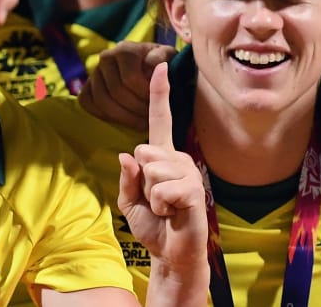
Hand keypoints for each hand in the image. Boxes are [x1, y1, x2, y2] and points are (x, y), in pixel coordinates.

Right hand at [80, 42, 175, 129]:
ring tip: (141, 122)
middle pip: (117, 91)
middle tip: (151, 118)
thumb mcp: (170, 58)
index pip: (131, 78)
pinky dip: (105, 116)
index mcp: (126, 49)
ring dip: (123, 116)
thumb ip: (164, 59)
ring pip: (102, 100)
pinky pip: (88, 103)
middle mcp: (106, 57)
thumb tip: (160, 67)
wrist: (149, 70)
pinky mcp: (87, 86)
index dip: (146, 96)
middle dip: (136, 108)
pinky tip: (124, 120)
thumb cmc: (163, 66)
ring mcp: (94, 72)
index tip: (158, 104)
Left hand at [118, 64, 209, 295]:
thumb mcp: (129, 200)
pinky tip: (172, 214)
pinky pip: (162, 190)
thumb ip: (126, 178)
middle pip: (144, 151)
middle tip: (155, 199)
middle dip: (141, 179)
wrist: (170, 254)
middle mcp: (178, 159)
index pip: (160, 120)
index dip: (160, 94)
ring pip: (152, 171)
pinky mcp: (194, 191)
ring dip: (150, 196)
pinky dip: (159, 206)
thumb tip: (128, 154)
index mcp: (162, 158)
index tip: (160, 66)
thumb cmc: (153, 225)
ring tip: (165, 208)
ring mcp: (189, 174)